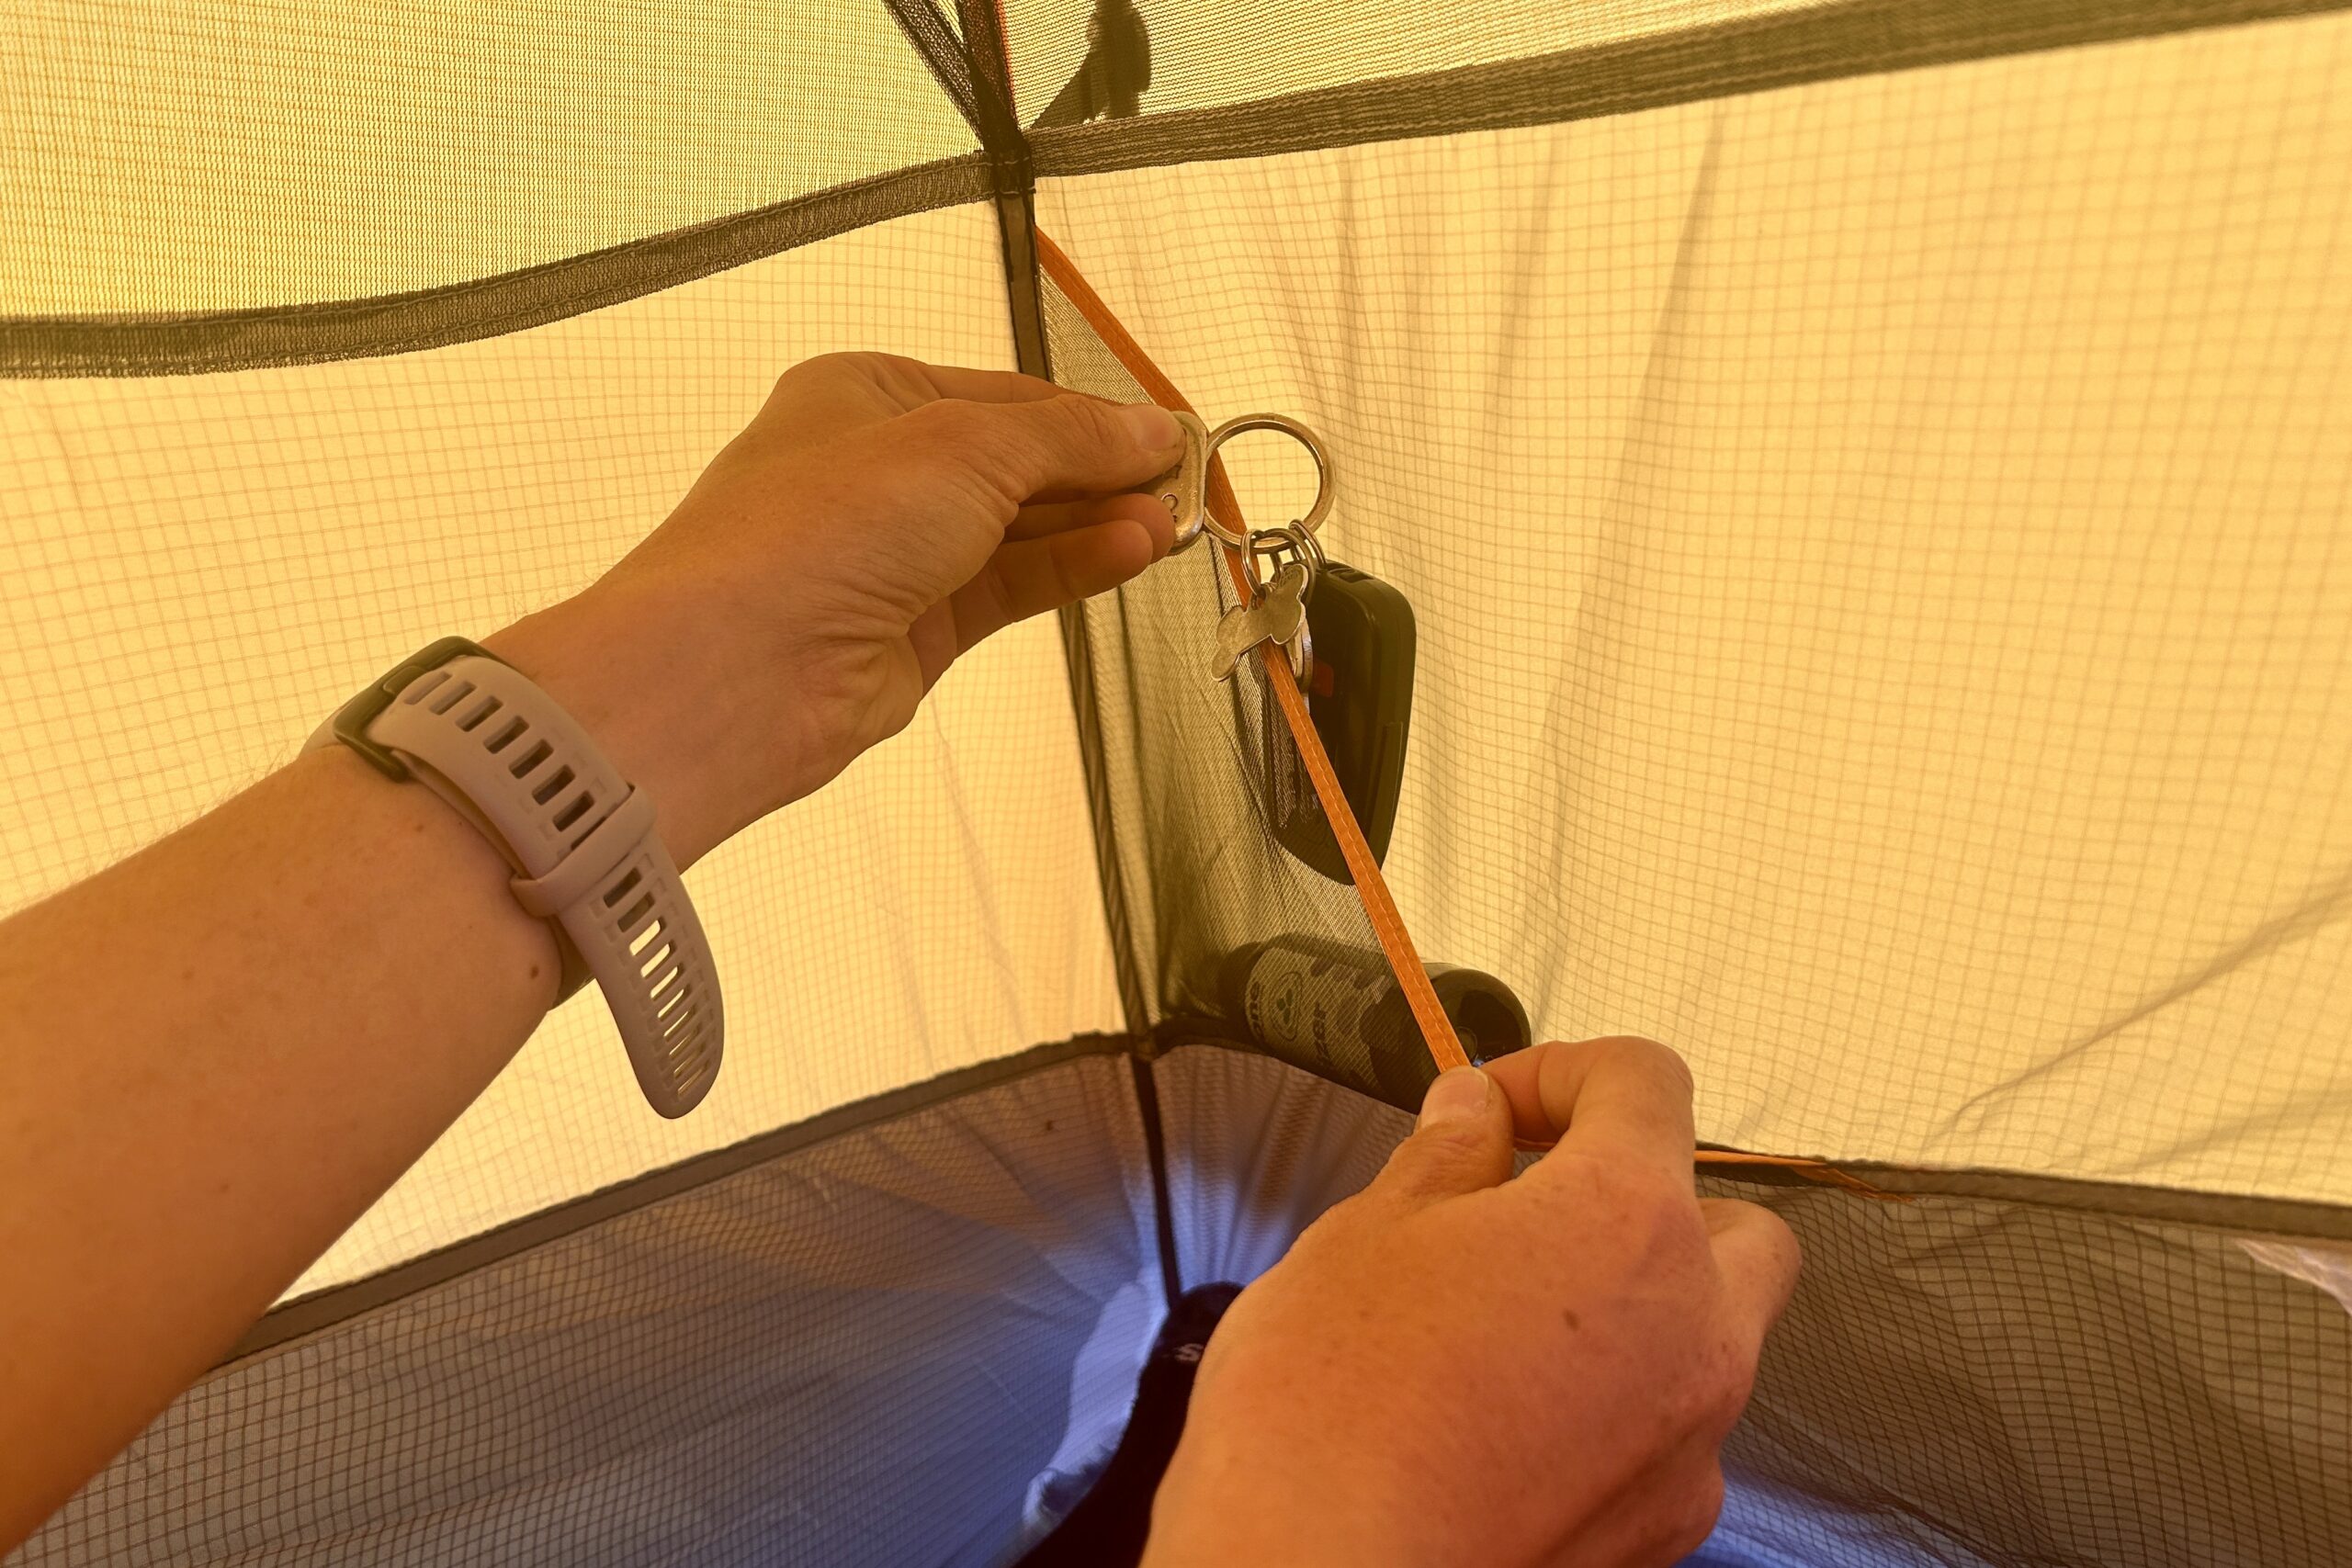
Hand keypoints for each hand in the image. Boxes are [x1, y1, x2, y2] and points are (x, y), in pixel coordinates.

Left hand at [485, 353, 1184, 866]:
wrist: (736, 669)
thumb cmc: (813, 529)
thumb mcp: (963, 446)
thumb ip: (1068, 439)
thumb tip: (1149, 428)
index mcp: (866, 393)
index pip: (1008, 396)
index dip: (1093, 416)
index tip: (1170, 435)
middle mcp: (877, 469)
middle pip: (1019, 463)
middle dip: (1102, 473)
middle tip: (1186, 485)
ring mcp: (895, 555)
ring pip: (1021, 530)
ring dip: (1098, 524)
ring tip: (1174, 525)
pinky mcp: (913, 630)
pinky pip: (1010, 587)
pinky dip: (1071, 569)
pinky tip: (1129, 554)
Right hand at [1145, 1039, 1799, 1567]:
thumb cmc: (1330, 1410)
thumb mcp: (1364, 1235)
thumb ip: (1444, 1159)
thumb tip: (1474, 1114)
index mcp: (1627, 1221)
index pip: (1649, 1085)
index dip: (1563, 1071)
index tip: (1491, 1105)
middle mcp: (1695, 1331)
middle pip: (1735, 1224)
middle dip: (1651, 1199)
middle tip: (1534, 1211)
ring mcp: (1689, 1445)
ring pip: (1711, 1339)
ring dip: (1636, 1307)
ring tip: (1507, 1321)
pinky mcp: (1658, 1533)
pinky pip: (1670, 1438)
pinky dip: (1614, 1407)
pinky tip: (1508, 1417)